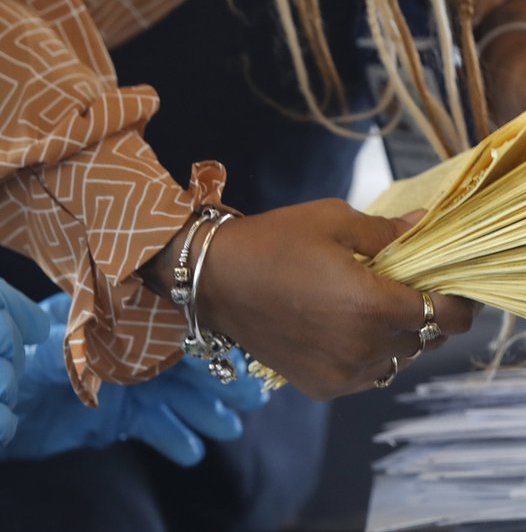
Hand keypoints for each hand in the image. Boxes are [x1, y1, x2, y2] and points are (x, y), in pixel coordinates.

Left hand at [0, 293, 267, 465]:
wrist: (3, 397)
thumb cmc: (35, 356)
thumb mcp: (81, 336)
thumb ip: (130, 332)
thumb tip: (180, 323)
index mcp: (128, 321)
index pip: (181, 329)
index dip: (212, 344)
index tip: (239, 358)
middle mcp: (136, 351)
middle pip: (190, 366)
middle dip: (222, 382)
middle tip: (253, 398)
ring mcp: (131, 386)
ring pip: (180, 400)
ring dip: (206, 413)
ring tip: (229, 429)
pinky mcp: (121, 419)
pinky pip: (157, 428)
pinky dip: (174, 439)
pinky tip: (192, 452)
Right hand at [194, 199, 477, 399]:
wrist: (214, 282)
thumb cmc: (274, 243)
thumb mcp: (334, 221)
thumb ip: (387, 232)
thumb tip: (425, 225)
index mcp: (371, 307)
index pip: (445, 318)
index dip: (461, 305)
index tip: (459, 289)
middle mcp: (362, 348)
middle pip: (426, 340)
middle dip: (430, 315)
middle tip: (418, 288)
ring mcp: (343, 373)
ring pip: (400, 360)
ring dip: (403, 337)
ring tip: (385, 307)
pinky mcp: (324, 386)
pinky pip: (371, 375)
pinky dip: (375, 355)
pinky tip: (358, 329)